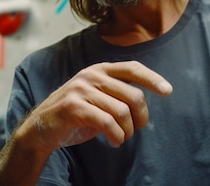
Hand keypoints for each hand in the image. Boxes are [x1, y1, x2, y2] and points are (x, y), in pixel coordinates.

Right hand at [19, 61, 171, 153]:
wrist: (41, 128)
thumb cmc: (75, 114)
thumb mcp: (96, 97)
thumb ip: (116, 93)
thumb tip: (143, 102)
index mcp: (100, 69)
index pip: (132, 68)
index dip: (152, 79)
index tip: (168, 91)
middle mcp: (91, 75)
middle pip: (133, 95)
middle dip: (141, 118)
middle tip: (135, 130)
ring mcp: (81, 90)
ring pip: (122, 112)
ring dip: (127, 131)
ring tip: (120, 137)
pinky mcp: (74, 107)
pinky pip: (107, 122)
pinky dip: (116, 136)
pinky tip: (114, 141)